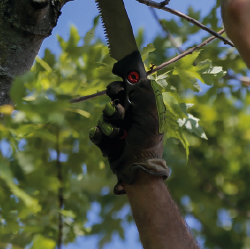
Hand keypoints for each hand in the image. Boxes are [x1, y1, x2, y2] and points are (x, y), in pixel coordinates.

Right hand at [88, 50, 169, 193]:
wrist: (138, 169)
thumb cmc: (149, 143)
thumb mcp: (154, 117)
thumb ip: (148, 97)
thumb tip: (142, 80)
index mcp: (141, 111)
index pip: (127, 93)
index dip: (120, 87)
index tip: (116, 87)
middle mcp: (129, 119)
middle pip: (112, 102)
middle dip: (112, 104)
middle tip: (116, 108)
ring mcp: (117, 131)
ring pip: (104, 117)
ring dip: (108, 122)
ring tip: (117, 132)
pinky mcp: (106, 143)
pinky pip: (96, 133)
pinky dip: (98, 134)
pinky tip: (103, 136)